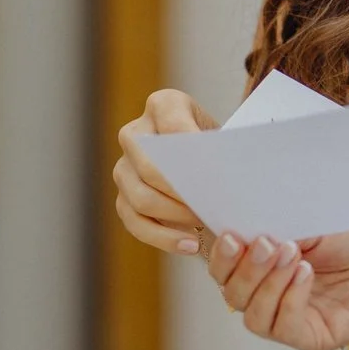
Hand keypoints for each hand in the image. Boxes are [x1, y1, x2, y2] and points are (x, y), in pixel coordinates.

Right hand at [113, 89, 219, 253]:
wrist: (208, 156)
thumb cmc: (220, 146)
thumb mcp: (225, 137)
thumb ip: (223, 151)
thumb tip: (226, 180)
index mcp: (164, 104)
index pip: (174, 129)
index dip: (195, 159)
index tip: (218, 181)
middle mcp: (135, 132)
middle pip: (151, 167)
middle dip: (182, 193)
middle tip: (211, 208)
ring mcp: (123, 165)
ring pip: (139, 198)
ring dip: (174, 216)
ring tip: (203, 225)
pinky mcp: (122, 196)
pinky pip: (134, 222)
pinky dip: (163, 238)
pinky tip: (189, 245)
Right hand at [204, 222, 348, 349]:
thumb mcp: (307, 221)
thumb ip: (272, 227)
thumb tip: (239, 230)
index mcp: (264, 264)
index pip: (223, 268)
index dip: (220, 256)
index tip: (231, 235)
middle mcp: (272, 293)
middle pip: (230, 293)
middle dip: (245, 268)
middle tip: (267, 243)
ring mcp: (291, 317)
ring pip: (251, 314)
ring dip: (266, 283)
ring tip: (293, 254)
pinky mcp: (313, 337)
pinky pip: (282, 328)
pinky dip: (289, 299)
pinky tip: (306, 274)